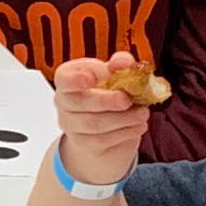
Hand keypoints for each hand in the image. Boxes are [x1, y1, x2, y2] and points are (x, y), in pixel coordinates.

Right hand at [50, 52, 150, 181]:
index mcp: (67, 81)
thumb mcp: (113, 73)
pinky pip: (103, 140)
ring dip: (122, 119)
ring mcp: (71, 125)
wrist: (103, 123)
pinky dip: (125, 133)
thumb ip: (119, 64)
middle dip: (106, 101)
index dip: (78, 78)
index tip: (101, 75)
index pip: (64, 79)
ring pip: (93, 124)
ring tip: (142, 113)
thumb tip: (124, 62)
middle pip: (79, 104)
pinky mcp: (83, 143)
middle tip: (127, 100)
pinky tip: (138, 126)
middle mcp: (63, 103)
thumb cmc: (106, 91)